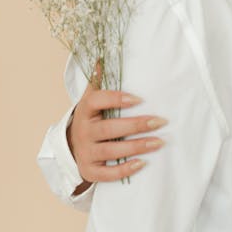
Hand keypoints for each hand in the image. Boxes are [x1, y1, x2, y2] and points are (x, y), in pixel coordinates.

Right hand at [67, 59, 167, 183]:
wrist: (70, 147)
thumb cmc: (89, 120)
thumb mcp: (90, 100)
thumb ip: (97, 81)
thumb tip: (102, 58)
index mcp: (84, 111)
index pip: (97, 101)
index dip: (116, 99)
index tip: (139, 99)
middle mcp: (83, 132)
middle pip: (109, 128)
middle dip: (136, 125)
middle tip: (160, 121)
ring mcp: (85, 152)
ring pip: (111, 151)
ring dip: (137, 147)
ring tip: (159, 142)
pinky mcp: (90, 170)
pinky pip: (107, 173)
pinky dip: (125, 170)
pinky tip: (143, 163)